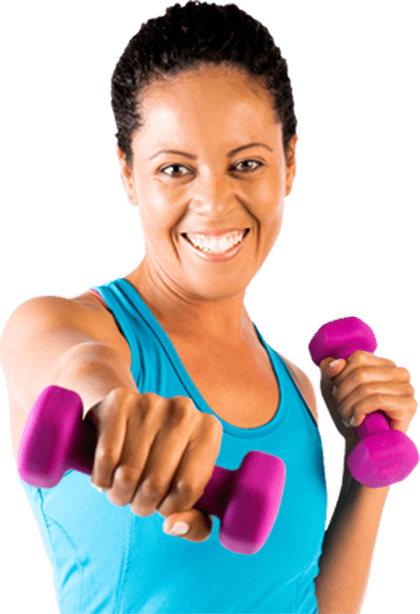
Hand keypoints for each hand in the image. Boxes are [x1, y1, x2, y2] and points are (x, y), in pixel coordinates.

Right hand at [84, 387, 222, 542]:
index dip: (171, 507)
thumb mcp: (185, 492)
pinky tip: (107, 474)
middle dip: (142, 504)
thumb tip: (173, 525)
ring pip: (128, 474)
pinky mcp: (119, 401)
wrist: (127, 416)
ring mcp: (151, 402)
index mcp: (209, 430)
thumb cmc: (162, 462)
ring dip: (119, 494)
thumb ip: (195, 521)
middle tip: (137, 499)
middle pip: (156, 483)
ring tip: (122, 487)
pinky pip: (106, 457)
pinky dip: (102, 478)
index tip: (164, 504)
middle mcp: (184, 410)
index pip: (189, 489)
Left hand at [318, 351, 417, 446]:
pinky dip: (359, 411)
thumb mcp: (333, 390)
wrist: (363, 447)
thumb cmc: (351, 416)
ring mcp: (407, 388)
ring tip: (347, 417)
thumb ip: (329, 372)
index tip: (337, 394)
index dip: (340, 376)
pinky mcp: (409, 405)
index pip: (357, 357)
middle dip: (343, 393)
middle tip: (341, 409)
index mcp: (384, 364)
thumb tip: (336, 361)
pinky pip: (376, 400)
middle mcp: (399, 372)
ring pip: (366, 387)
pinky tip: (357, 421)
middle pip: (360, 373)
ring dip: (349, 405)